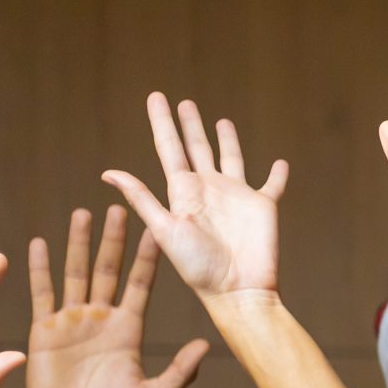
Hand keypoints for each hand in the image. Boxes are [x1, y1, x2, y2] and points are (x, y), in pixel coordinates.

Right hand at [25, 205, 211, 387]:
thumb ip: (180, 371)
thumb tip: (207, 345)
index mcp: (128, 329)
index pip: (140, 284)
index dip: (147, 258)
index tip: (156, 229)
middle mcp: (101, 318)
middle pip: (109, 269)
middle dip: (114, 239)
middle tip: (119, 207)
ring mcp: (72, 321)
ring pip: (77, 272)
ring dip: (79, 244)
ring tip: (83, 213)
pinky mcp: (44, 330)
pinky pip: (43, 292)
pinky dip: (40, 268)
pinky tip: (41, 242)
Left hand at [102, 95, 288, 303]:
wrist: (237, 290)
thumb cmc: (198, 266)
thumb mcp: (165, 229)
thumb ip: (141, 198)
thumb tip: (107, 172)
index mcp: (183, 192)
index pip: (169, 147)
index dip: (162, 121)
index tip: (156, 96)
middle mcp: (208, 189)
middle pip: (196, 148)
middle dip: (189, 125)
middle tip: (184, 103)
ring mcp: (236, 196)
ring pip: (230, 158)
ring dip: (227, 140)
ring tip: (221, 121)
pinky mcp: (263, 207)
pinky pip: (272, 185)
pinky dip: (277, 174)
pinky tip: (280, 163)